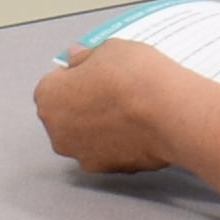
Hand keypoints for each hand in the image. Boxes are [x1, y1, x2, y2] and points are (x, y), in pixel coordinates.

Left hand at [30, 42, 189, 176]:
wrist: (170, 113)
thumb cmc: (135, 77)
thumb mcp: (109, 49)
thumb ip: (86, 57)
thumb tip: (76, 59)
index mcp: (49, 98)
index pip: (54, 84)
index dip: (76, 75)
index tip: (94, 71)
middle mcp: (58, 132)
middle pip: (66, 114)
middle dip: (83, 103)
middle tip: (112, 89)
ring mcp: (82, 154)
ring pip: (86, 136)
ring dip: (99, 125)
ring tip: (129, 109)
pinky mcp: (108, 170)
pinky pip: (108, 151)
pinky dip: (118, 142)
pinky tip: (139, 127)